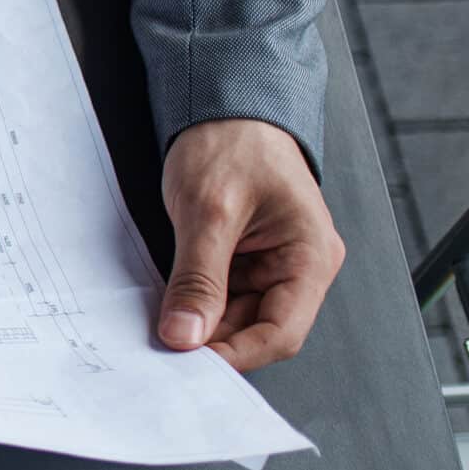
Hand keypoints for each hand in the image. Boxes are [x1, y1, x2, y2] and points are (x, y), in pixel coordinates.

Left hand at [157, 118, 345, 369]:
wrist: (225, 103)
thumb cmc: (232, 141)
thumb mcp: (208, 209)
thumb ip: (198, 277)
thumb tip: (185, 335)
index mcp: (311, 256)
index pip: (282, 332)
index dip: (236, 355)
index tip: (189, 366)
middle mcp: (299, 267)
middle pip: (258, 330)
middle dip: (211, 342)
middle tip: (161, 353)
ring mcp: (272, 265)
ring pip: (235, 317)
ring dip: (199, 325)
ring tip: (157, 328)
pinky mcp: (245, 260)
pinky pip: (221, 296)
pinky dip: (194, 305)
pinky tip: (165, 307)